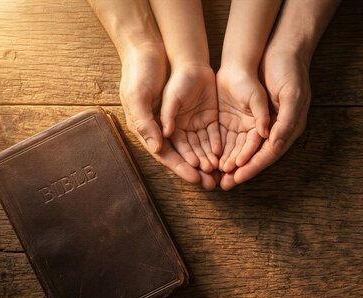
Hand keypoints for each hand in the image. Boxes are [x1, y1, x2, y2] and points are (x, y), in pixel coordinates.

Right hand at [119, 44, 214, 189]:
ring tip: (220, 171)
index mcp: (149, 129)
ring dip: (208, 159)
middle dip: (198, 169)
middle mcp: (168, 129)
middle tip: (212, 183)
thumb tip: (157, 146)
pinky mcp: (199, 112)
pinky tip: (224, 152)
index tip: (195, 178)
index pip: (167, 155)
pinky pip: (209, 132)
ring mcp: (185, 121)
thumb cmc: (141, 73)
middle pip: (185, 155)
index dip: (181, 168)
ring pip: (199, 146)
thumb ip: (146, 121)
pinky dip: (215, 143)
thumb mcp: (139, 96)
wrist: (157, 49)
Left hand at [220, 51, 310, 189]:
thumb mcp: (292, 95)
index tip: (238, 176)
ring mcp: (256, 122)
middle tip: (223, 185)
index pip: (268, 153)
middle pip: (253, 155)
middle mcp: (272, 129)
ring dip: (228, 162)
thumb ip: (285, 120)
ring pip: (240, 147)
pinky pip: (231, 133)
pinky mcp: (243, 114)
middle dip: (238, 170)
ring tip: (214, 175)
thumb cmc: (290, 71)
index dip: (253, 166)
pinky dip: (222, 146)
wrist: (278, 47)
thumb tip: (274, 143)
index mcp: (287, 127)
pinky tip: (210, 155)